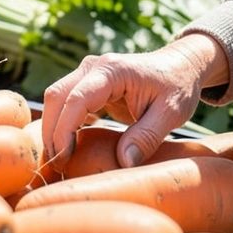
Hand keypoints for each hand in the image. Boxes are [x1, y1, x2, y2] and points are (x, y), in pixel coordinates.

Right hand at [42, 34, 228, 169]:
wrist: (181, 66)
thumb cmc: (178, 86)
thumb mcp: (171, 113)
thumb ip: (147, 137)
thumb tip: (123, 162)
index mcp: (113, 70)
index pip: (76, 99)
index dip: (64, 130)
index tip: (63, 158)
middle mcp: (94, 66)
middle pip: (57, 97)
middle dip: (51, 132)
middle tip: (56, 166)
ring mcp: (88, 72)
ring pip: (56, 98)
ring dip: (53, 129)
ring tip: (59, 160)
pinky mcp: (88, 83)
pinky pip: (65, 102)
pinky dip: (61, 124)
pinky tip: (68, 147)